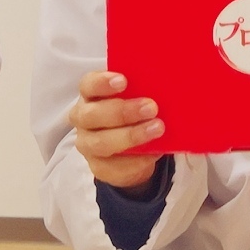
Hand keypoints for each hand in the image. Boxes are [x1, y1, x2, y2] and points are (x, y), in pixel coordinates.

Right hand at [72, 71, 165, 189]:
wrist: (129, 152)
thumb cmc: (131, 115)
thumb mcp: (134, 100)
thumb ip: (141, 92)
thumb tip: (166, 87)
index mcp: (89, 95)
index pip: (88, 85)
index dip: (103, 83)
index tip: (124, 81)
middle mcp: (83, 118)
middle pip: (92, 115)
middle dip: (122, 112)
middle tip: (151, 107)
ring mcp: (87, 144)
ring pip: (101, 142)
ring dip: (130, 136)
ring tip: (156, 129)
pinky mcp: (98, 167)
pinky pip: (114, 166)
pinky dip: (136, 159)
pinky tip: (153, 152)